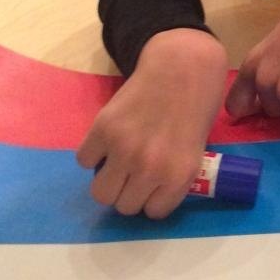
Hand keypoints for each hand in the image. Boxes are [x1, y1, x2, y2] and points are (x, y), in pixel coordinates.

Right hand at [76, 28, 228, 218]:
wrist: (182, 66)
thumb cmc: (195, 107)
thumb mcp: (195, 150)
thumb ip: (172, 176)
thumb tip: (148, 198)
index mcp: (179, 176)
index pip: (153, 213)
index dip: (153, 197)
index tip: (154, 184)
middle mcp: (151, 168)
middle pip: (124, 206)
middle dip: (129, 191)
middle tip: (134, 172)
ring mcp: (124, 149)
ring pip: (101, 193)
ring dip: (109, 180)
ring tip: (118, 162)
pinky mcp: (102, 129)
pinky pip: (84, 160)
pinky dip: (93, 153)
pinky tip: (108, 140)